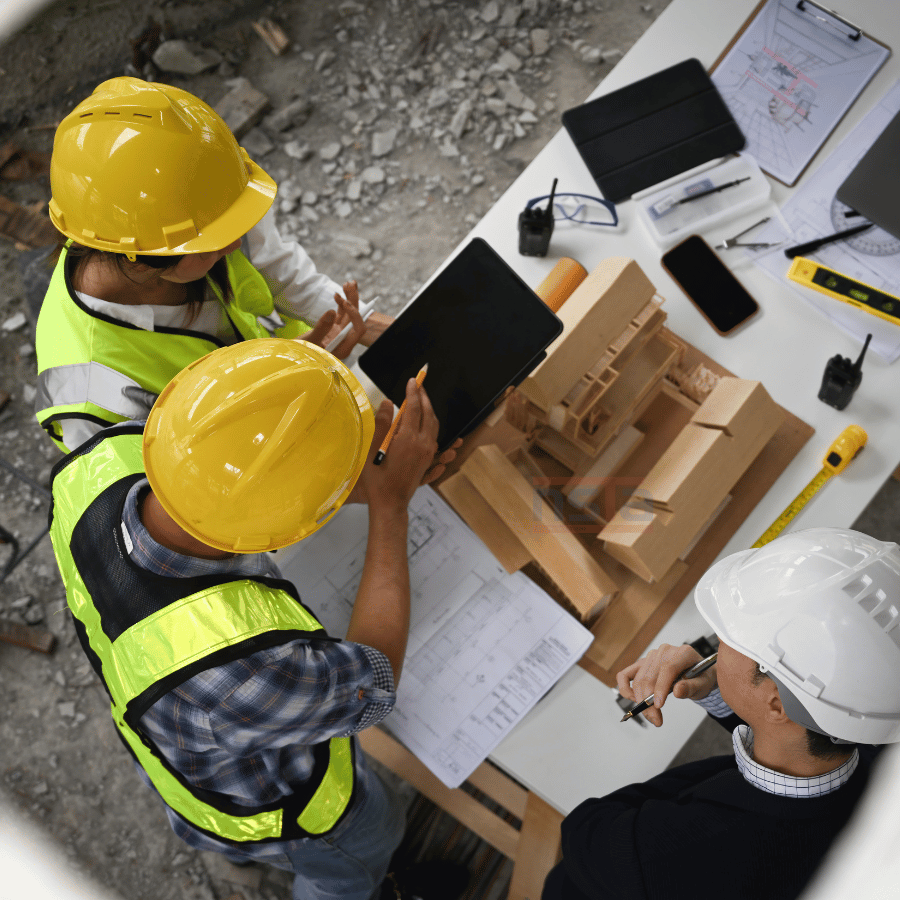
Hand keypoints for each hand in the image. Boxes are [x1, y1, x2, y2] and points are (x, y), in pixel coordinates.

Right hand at [296, 280, 365, 358]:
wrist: (294, 355)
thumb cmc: (302, 353)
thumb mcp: (310, 341)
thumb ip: (321, 328)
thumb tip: (332, 311)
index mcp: (343, 347)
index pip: (358, 330)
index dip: (355, 316)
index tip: (345, 303)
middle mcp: (344, 340)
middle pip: (355, 319)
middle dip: (354, 301)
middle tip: (350, 284)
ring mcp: (339, 333)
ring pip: (349, 314)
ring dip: (350, 298)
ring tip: (347, 284)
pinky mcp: (333, 327)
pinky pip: (341, 313)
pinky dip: (341, 303)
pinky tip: (337, 294)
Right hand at [350, 379, 440, 511]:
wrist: (389, 502)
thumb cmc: (377, 478)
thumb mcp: (373, 448)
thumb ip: (383, 423)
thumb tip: (389, 403)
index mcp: (409, 438)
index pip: (414, 408)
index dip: (414, 392)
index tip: (413, 380)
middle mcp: (423, 444)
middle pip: (428, 414)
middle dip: (424, 397)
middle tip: (419, 386)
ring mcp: (428, 453)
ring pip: (434, 425)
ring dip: (429, 410)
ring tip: (422, 401)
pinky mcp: (428, 460)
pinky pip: (434, 437)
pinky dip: (430, 424)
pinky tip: (425, 423)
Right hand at [616, 643, 716, 727]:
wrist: (698, 675)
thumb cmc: (701, 678)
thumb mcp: (704, 684)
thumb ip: (692, 687)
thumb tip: (677, 691)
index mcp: (683, 653)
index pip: (667, 668)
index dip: (661, 688)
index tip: (659, 707)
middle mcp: (664, 651)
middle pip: (650, 677)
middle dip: (650, 702)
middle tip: (656, 720)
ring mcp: (651, 656)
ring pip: (638, 680)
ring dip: (641, 701)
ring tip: (652, 717)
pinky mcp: (642, 664)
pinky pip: (625, 675)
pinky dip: (625, 688)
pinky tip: (633, 700)